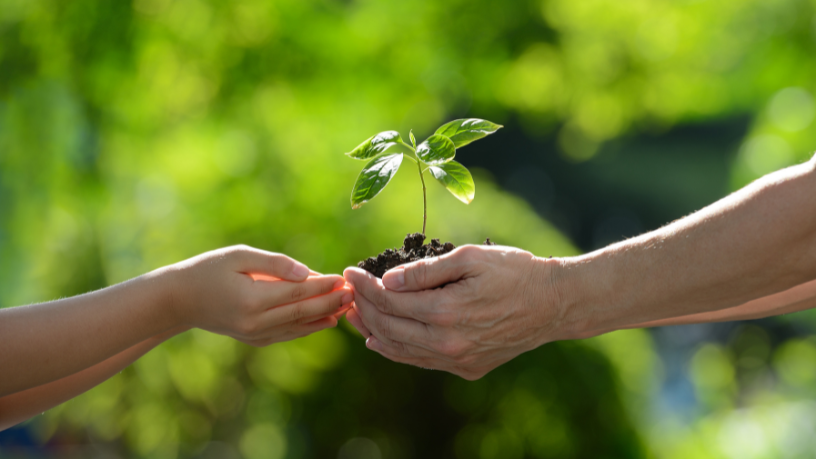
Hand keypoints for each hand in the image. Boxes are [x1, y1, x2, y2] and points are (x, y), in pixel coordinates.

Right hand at [162, 245, 352, 346]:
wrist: (179, 300)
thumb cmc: (208, 270)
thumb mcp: (239, 256)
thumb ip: (275, 264)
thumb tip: (307, 272)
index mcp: (252, 299)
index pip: (297, 292)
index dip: (322, 285)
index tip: (342, 277)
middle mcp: (255, 322)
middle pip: (303, 312)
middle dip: (331, 302)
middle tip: (354, 293)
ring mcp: (255, 334)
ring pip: (298, 326)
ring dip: (325, 316)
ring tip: (348, 307)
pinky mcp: (254, 340)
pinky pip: (288, 334)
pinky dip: (309, 328)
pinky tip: (326, 321)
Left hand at [343, 245, 561, 379]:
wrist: (554, 303)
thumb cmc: (515, 271)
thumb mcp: (471, 258)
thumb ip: (426, 271)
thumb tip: (388, 280)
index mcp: (447, 311)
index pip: (390, 300)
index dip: (365, 285)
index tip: (351, 271)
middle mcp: (448, 343)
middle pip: (388, 327)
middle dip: (363, 306)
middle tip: (349, 289)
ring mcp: (457, 360)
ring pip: (400, 350)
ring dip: (372, 330)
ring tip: (354, 314)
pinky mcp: (466, 368)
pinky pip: (420, 361)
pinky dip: (395, 350)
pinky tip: (380, 340)